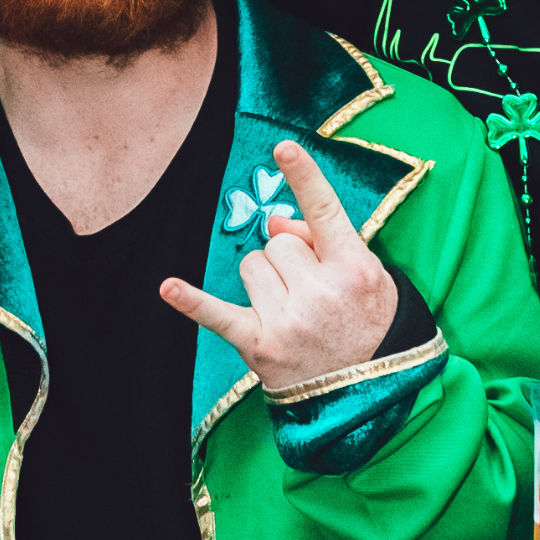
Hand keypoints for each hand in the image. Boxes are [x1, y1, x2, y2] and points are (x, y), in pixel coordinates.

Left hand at [158, 142, 395, 390]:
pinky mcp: (260, 345)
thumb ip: (325, 240)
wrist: (369, 392)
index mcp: (354, 268)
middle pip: (278, 241)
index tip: (283, 147)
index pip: (324, 211)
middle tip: (313, 292)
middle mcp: (321, 291)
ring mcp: (289, 320)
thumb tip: (276, 221)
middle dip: (290, 260)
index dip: (304, 176)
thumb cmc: (370, 326)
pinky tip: (168, 287)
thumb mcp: (371, 276)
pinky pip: (217, 315)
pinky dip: (191, 302)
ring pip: (251, 266)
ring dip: (265, 281)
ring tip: (292, 310)